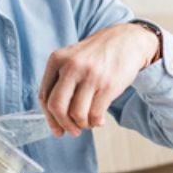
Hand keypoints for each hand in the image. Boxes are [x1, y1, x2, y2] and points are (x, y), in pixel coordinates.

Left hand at [38, 23, 158, 136]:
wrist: (128, 40)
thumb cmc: (98, 54)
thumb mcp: (73, 58)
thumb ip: (61, 81)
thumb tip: (55, 118)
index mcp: (57, 59)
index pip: (44, 96)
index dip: (49, 118)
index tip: (57, 129)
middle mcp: (72, 66)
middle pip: (57, 106)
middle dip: (63, 125)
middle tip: (72, 131)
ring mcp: (90, 76)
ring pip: (77, 114)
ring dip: (82, 125)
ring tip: (88, 123)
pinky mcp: (108, 85)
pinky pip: (95, 114)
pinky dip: (95, 122)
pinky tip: (99, 120)